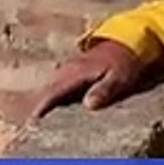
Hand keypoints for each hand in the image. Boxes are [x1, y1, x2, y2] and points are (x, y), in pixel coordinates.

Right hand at [28, 39, 145, 120]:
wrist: (129, 40)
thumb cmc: (125, 62)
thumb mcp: (119, 77)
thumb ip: (104, 90)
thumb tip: (89, 104)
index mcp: (77, 71)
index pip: (54, 90)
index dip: (43, 105)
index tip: (34, 119)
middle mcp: (69, 68)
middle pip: (48, 87)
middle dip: (40, 103)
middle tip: (34, 124)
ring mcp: (71, 65)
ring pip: (52, 83)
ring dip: (46, 97)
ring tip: (42, 116)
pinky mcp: (74, 66)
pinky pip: (59, 80)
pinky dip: (55, 91)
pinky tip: (59, 103)